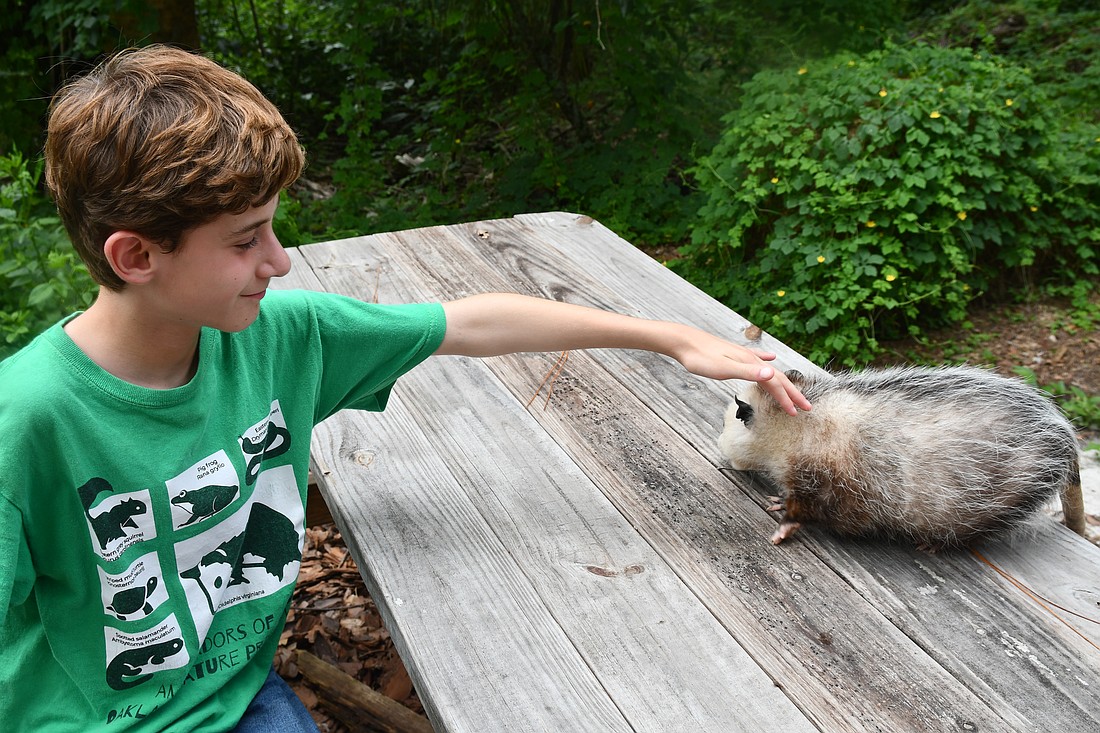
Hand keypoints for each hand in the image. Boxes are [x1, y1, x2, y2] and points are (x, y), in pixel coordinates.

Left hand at [669, 327, 810, 415]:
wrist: (683, 341)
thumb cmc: (699, 357)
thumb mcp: (722, 368)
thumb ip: (747, 371)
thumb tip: (772, 370)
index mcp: (749, 363)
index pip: (774, 382)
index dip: (786, 398)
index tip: (797, 412)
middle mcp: (749, 358)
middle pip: (776, 376)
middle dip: (791, 393)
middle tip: (805, 407)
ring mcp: (742, 355)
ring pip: (768, 369)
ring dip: (781, 382)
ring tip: (791, 391)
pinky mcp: (733, 353)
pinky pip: (756, 359)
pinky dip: (766, 361)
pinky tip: (770, 358)